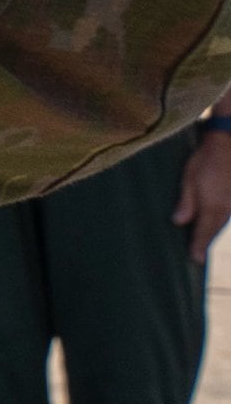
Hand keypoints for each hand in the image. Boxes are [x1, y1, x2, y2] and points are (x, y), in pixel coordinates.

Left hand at [182, 126, 230, 263]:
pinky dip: (219, 221)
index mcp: (213, 206)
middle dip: (205, 242)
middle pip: (214, 230)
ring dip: (212, 232)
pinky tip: (212, 223)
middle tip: (197, 257)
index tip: (195, 260)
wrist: (229, 144)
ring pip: (222, 222)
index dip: (199, 246)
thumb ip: (187, 202)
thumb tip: (178, 222)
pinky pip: (227, 214)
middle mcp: (227, 208)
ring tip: (201, 243)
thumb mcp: (189, 178)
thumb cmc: (206, 159)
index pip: (204, 231)